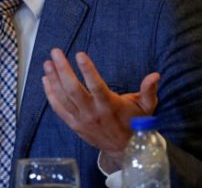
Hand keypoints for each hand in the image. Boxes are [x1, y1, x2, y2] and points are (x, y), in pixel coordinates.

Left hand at [42, 48, 159, 171]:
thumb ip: (149, 90)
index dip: (88, 70)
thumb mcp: (146, 107)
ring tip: (47, 63)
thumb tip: (155, 75)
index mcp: (109, 106)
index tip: (80, 54)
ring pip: (63, 98)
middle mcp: (92, 113)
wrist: (123, 149)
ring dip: (53, 79)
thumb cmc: (134, 123)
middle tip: (55, 52)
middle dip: (62, 70)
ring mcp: (81, 119)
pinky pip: (58, 108)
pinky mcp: (73, 124)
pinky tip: (45, 80)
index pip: (96, 86)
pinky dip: (50, 94)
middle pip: (73, 89)